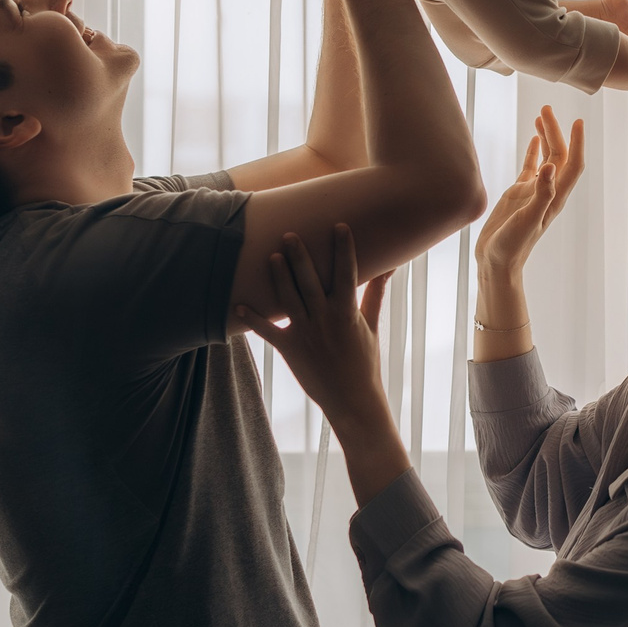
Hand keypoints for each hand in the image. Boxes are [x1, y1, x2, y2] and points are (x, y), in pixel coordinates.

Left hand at [237, 225, 394, 438]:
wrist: (352, 400)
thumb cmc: (365, 362)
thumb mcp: (371, 325)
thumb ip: (375, 294)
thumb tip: (389, 268)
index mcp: (347, 313)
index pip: (346, 274)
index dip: (343, 250)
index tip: (338, 226)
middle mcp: (324, 320)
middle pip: (309, 282)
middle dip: (299, 257)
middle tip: (289, 234)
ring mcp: (305, 334)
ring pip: (288, 299)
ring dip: (278, 277)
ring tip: (271, 256)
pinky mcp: (290, 349)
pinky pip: (268, 332)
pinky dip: (252, 319)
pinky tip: (238, 304)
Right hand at [474, 106, 583, 287]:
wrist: (496, 261)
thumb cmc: (512, 246)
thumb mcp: (527, 220)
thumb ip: (540, 194)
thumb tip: (551, 166)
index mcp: (554, 198)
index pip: (572, 165)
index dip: (577, 143)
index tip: (577, 121)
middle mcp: (548, 192)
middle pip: (559, 156)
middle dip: (556, 131)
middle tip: (546, 108)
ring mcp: (534, 192)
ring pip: (546, 158)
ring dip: (547, 136)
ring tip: (542, 114)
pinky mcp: (519, 194)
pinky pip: (531, 167)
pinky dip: (534, 151)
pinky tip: (534, 137)